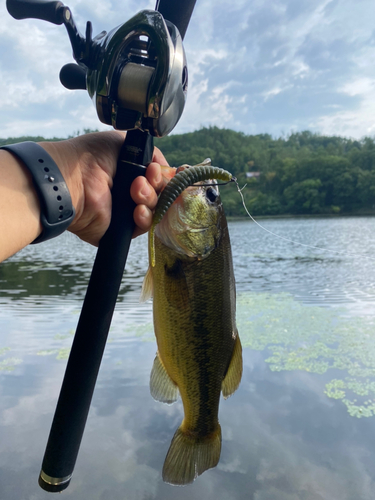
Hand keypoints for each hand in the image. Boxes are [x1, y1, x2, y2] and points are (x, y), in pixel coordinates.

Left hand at [41, 131, 167, 245]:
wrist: (73, 178)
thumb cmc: (92, 155)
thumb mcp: (124, 142)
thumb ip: (150, 152)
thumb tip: (166, 167)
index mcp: (130, 172)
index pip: (158, 178)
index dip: (162, 174)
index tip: (154, 169)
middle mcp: (129, 192)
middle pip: (160, 194)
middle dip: (156, 185)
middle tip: (142, 179)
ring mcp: (126, 212)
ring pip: (155, 210)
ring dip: (149, 198)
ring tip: (135, 191)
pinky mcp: (121, 230)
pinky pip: (143, 227)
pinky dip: (144, 217)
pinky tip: (136, 209)